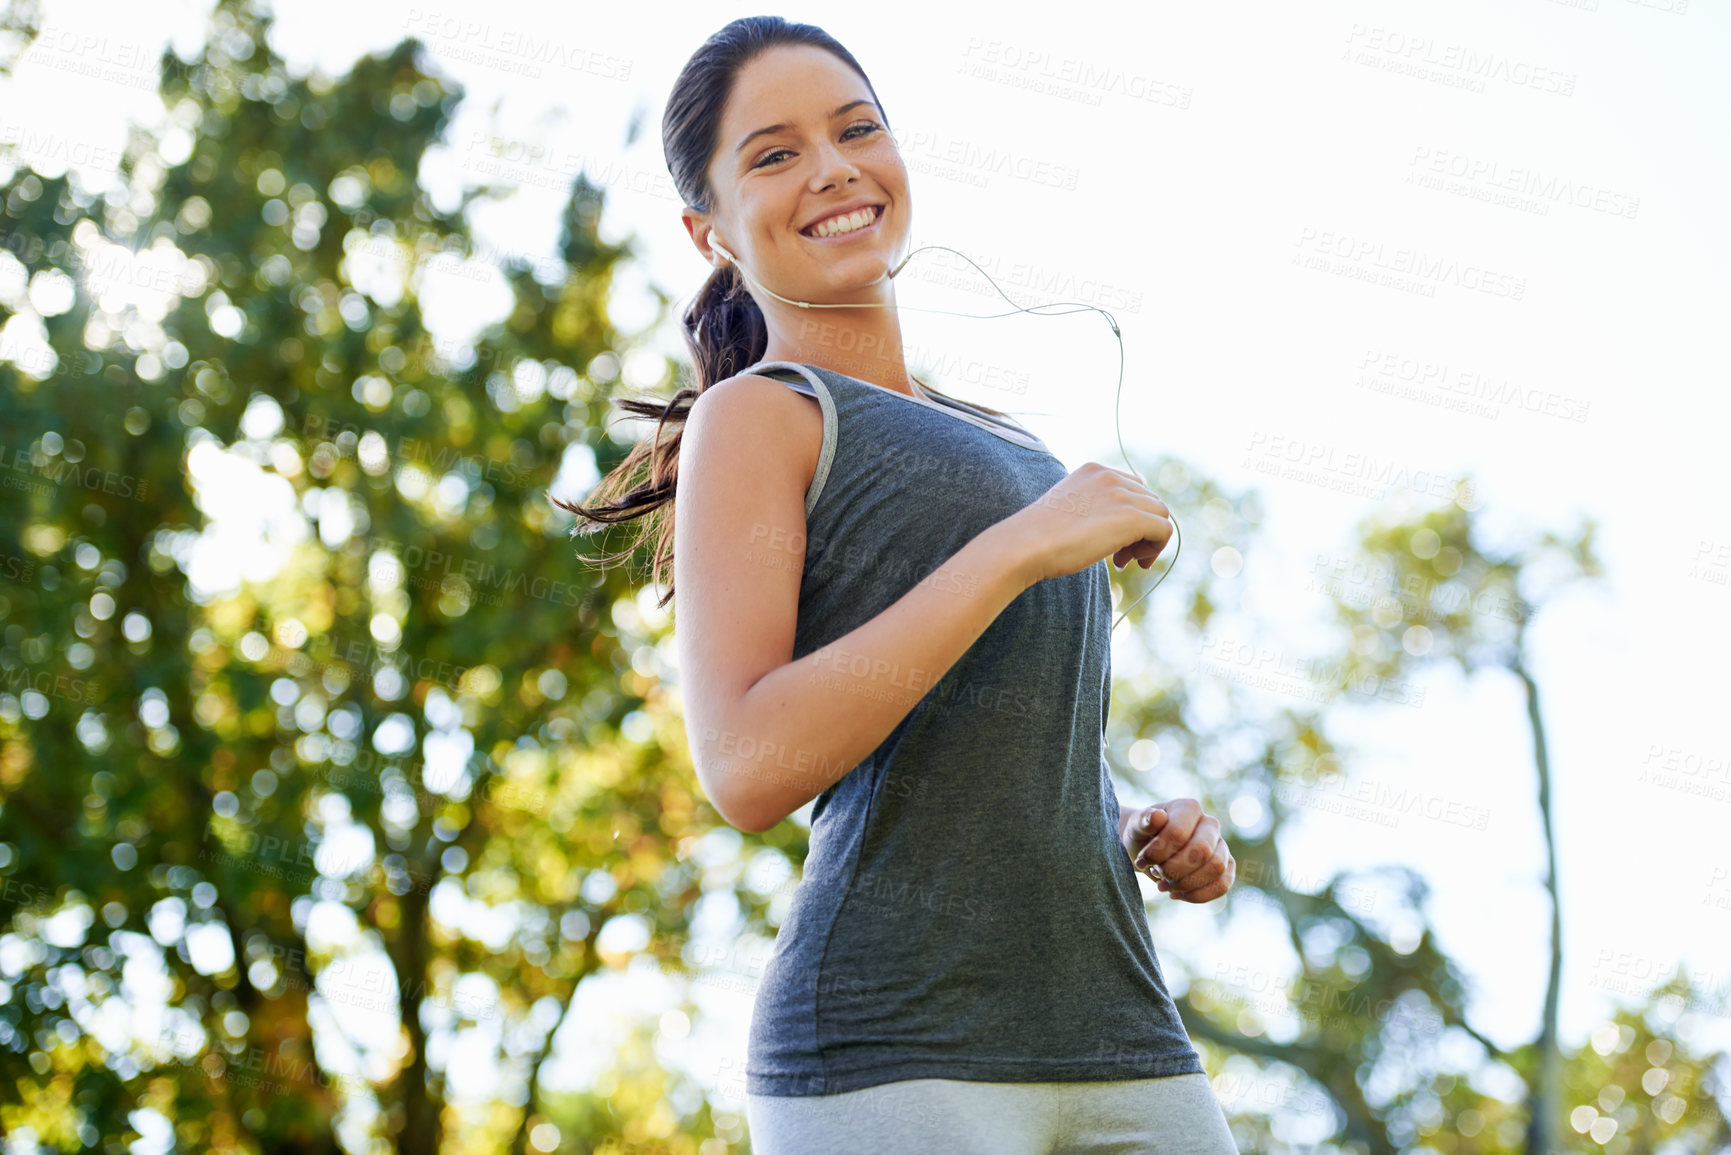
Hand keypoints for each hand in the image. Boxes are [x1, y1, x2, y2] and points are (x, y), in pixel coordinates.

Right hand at [1007, 463, 1172, 586]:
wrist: (1024, 545)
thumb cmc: (1037, 537)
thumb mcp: (1068, 510)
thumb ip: (1092, 508)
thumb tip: (1116, 528)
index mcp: (1094, 471)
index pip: (1134, 488)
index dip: (1130, 516)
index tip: (1112, 541)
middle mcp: (1111, 476)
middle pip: (1150, 501)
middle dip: (1140, 530)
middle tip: (1119, 557)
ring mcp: (1121, 494)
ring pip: (1160, 514)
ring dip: (1148, 540)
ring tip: (1123, 561)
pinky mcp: (1131, 517)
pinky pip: (1163, 530)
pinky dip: (1155, 549)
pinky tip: (1134, 563)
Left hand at [1121, 798, 1234, 903]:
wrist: (1149, 850)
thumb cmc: (1143, 835)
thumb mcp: (1136, 826)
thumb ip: (1143, 821)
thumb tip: (1157, 816)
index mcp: (1189, 808)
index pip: (1178, 834)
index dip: (1158, 853)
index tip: (1142, 860)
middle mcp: (1210, 823)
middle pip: (1201, 852)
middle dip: (1173, 870)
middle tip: (1156, 874)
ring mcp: (1221, 845)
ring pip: (1216, 869)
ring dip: (1186, 884)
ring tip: (1164, 885)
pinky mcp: (1226, 867)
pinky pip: (1222, 885)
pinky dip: (1198, 895)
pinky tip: (1177, 894)